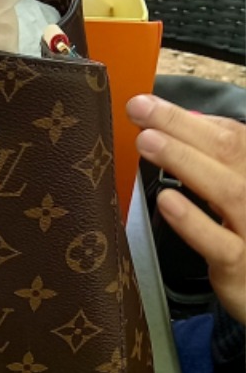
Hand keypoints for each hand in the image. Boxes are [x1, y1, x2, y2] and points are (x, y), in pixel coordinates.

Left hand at [128, 94, 245, 323]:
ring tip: (146, 141)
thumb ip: (215, 157)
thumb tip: (179, 122)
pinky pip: (222, 246)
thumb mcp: (236, 190)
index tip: (145, 103)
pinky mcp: (242, 269)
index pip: (232, 134)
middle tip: (138, 109)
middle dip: (180, 126)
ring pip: (228, 191)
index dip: (186, 117)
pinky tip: (167, 201)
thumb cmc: (245, 232)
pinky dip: (194, 222)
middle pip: (229, 151)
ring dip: (185, 161)